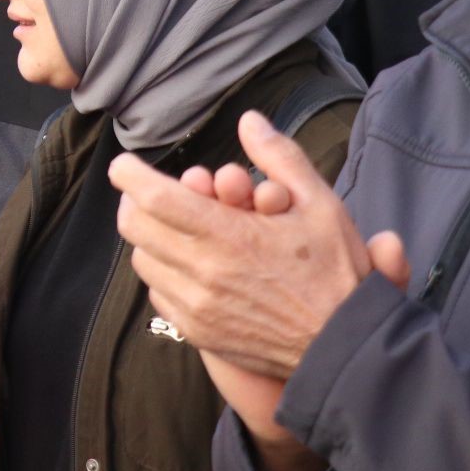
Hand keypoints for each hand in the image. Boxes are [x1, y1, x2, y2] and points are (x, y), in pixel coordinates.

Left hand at [112, 111, 370, 379]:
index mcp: (229, 236)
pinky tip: (187, 265)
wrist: (345, 350)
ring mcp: (196, 306)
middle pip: (134, 226)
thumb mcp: (321, 206)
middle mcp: (203, 272)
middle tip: (147, 193)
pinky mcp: (196, 331)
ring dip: (150, 238)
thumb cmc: (336, 275)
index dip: (130, 175)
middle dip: (134, 202)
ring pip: (143, 260)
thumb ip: (280, 157)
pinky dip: (163, 274)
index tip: (124, 165)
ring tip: (173, 228)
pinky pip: (158, 293)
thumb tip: (250, 120)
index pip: (154, 198)